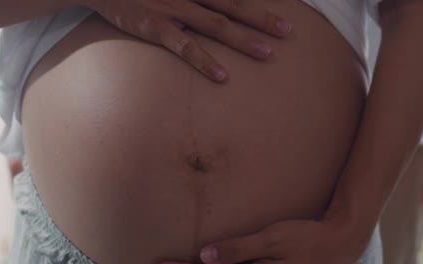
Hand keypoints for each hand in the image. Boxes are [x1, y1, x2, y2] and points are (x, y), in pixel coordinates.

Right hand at [87, 0, 291, 81]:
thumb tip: (202, 9)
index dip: (256, 3)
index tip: (281, 13)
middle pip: (233, 5)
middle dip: (261, 19)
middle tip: (287, 32)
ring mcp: (173, 9)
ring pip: (216, 25)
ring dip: (243, 39)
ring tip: (267, 54)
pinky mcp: (156, 27)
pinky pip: (185, 46)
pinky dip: (205, 61)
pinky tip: (222, 76)